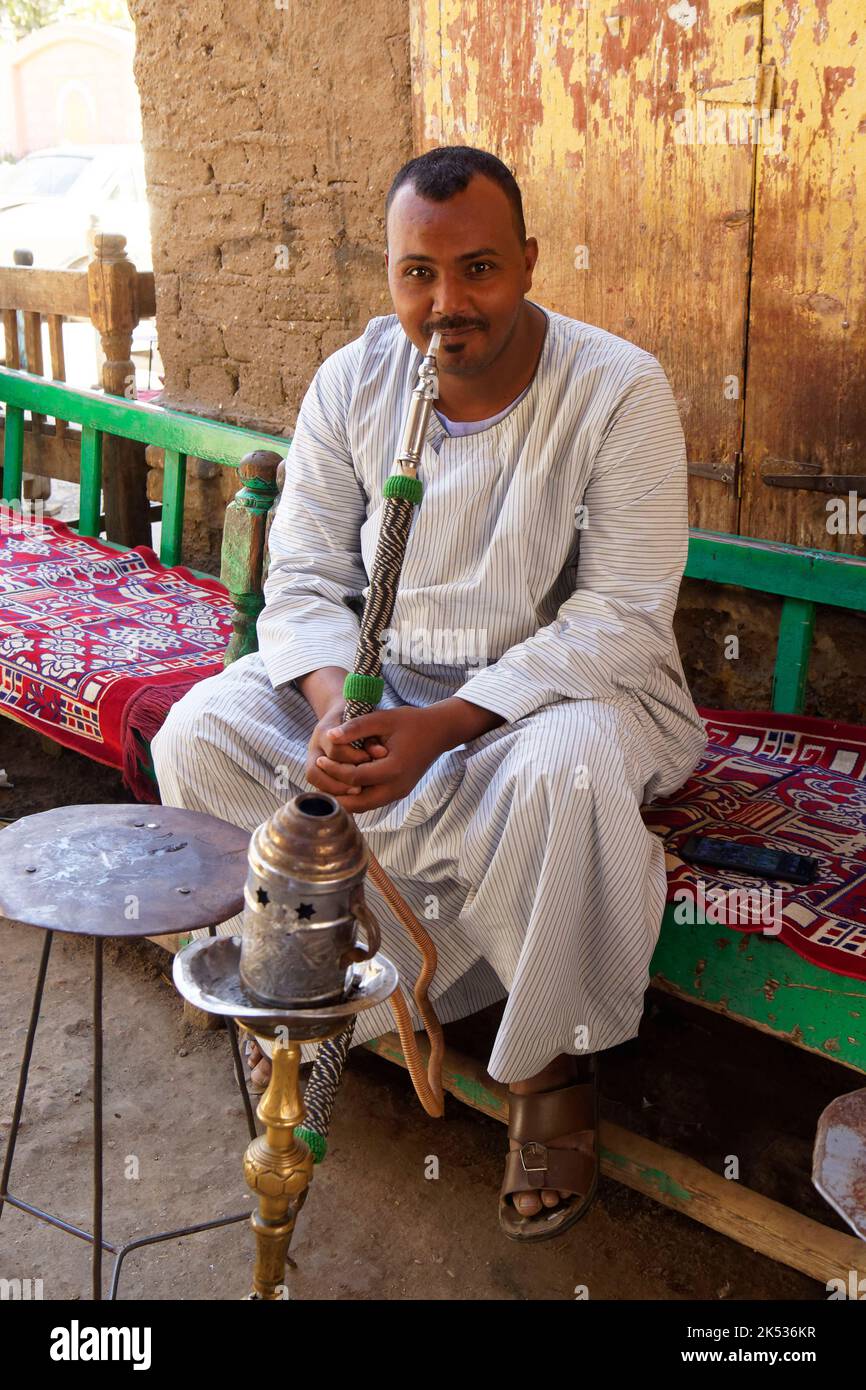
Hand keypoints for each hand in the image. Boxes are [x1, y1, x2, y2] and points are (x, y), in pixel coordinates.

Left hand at [313, 705, 452, 812]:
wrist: (438, 732)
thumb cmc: (410, 722)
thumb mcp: (383, 718)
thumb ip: (356, 727)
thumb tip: (330, 735)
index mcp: (394, 769)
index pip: (355, 778)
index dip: (335, 770)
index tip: (321, 759)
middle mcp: (397, 787)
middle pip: (358, 803)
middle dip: (336, 794)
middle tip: (318, 781)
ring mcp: (398, 793)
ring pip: (364, 807)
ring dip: (345, 798)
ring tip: (327, 783)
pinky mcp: (398, 793)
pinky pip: (371, 802)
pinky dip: (356, 797)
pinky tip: (343, 784)